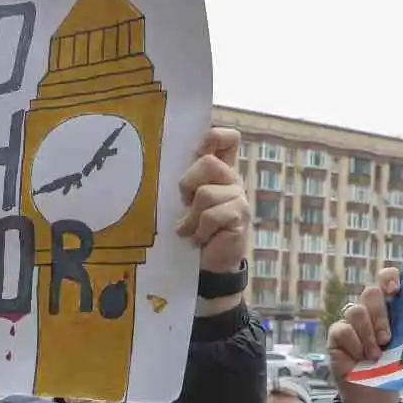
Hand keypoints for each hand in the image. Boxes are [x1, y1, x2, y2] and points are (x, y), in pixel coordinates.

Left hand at [175, 128, 249, 274]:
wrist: (209, 264)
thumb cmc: (193, 229)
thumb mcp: (186, 202)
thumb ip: (186, 182)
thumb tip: (163, 160)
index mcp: (220, 171)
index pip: (228, 140)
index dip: (215, 137)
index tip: (198, 151)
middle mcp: (232, 180)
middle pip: (208, 163)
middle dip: (188, 184)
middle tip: (186, 205)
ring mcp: (239, 198)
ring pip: (205, 194)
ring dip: (191, 217)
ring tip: (190, 230)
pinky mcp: (239, 217)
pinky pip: (211, 215)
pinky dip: (200, 230)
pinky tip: (200, 239)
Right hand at [327, 267, 402, 402]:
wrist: (374, 394)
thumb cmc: (394, 367)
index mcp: (390, 306)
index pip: (386, 278)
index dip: (389, 278)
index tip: (395, 290)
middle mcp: (370, 310)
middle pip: (370, 293)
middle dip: (380, 315)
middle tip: (387, 338)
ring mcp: (351, 321)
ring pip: (356, 311)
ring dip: (367, 334)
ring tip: (376, 355)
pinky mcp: (336, 335)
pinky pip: (342, 330)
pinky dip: (354, 344)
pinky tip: (360, 357)